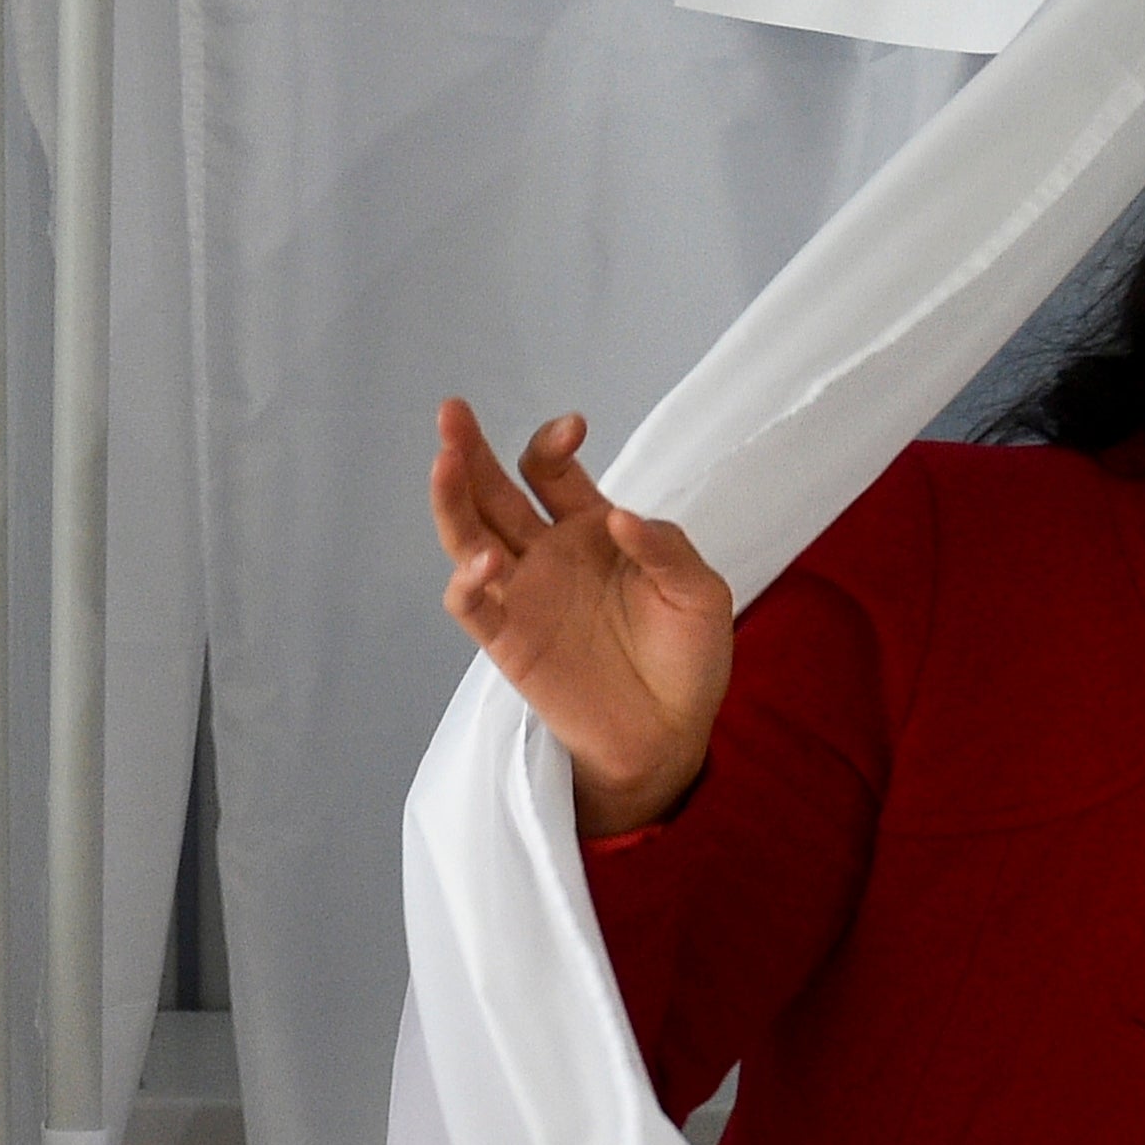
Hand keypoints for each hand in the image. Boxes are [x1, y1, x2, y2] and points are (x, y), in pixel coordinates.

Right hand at [431, 401, 736, 837]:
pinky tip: (482, 561)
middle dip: (471, 450)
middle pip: (494, 492)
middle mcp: (546, 554)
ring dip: (452, 499)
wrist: (671, 733)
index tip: (573, 428)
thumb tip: (618, 517)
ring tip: (444, 461)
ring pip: (468, 537)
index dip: (552, 443)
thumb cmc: (689, 658)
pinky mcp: (508, 641)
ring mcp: (522, 596)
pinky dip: (467, 581)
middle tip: (451, 411)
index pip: (549, 471)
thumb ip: (666, 549)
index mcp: (590, 529)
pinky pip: (470, 606)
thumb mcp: (699, 593)